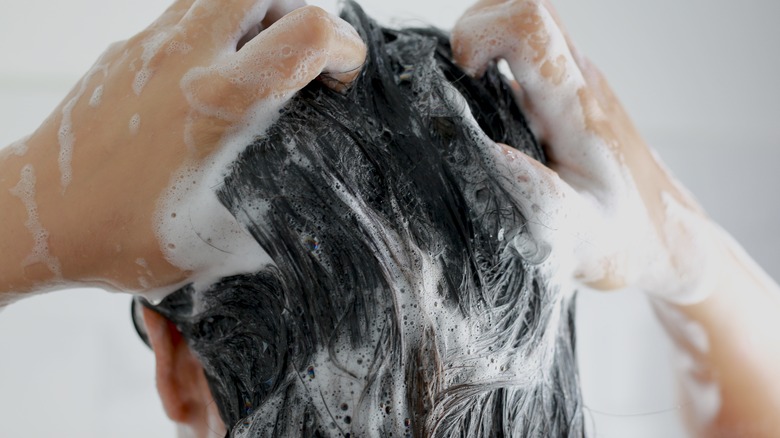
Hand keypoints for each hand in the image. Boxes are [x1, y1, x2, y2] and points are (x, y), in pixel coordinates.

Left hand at [0, 0, 365, 295]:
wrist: (34, 217)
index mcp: (218, 102)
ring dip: (254, 20)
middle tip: (300, 59)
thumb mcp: (218, 242)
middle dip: (298, 13)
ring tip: (256, 70)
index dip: (345, 47)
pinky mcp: (123, 52)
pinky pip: (183, 21)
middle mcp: (183, 59)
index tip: (341, 76)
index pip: (308, 32)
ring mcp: (147, 47)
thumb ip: (273, 216)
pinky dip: (212, 40)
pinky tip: (205, 90)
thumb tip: (304, 212)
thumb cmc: (118, 235)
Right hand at [451, 0, 717, 303]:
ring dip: (483, 51)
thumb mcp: (578, 236)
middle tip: (459, 87)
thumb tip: (488, 152)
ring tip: (467, 105)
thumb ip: (537, 199)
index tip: (463, 80)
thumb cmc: (623, 237)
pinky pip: (524, 56)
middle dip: (474, 34)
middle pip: (524, 10)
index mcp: (576, 106)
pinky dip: (492, 70)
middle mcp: (578, 82)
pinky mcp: (566, 96)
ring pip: (525, 29)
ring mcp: (574, 84)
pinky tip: (486, 118)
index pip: (529, 26)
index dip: (480, 36)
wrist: (663, 234)